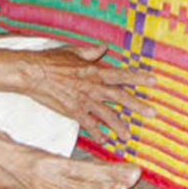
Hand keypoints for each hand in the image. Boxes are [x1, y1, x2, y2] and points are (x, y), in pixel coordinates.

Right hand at [20, 44, 155, 144]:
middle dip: (138, 105)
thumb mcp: (73, 51)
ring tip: (128, 136)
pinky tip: (103, 140)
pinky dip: (97, 133)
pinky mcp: (73, 111)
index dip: (139, 78)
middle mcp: (93, 86)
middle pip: (121, 97)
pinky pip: (89, 125)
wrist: (33, 73)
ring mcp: (84, 100)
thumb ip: (89, 52)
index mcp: (95, 70)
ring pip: (107, 115)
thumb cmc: (50, 60)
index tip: (154, 81)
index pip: (123, 74)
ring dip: (119, 126)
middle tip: (152, 113)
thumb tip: (103, 48)